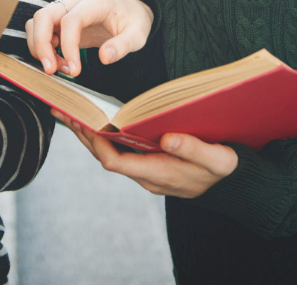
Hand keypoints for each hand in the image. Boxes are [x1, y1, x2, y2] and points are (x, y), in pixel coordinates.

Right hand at [25, 0, 153, 76]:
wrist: (130, 11)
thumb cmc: (133, 21)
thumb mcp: (138, 34)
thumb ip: (123, 45)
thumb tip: (104, 58)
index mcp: (95, 3)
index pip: (71, 20)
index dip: (68, 46)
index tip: (75, 70)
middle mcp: (75, 3)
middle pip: (44, 16)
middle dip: (41, 45)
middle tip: (51, 70)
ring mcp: (65, 10)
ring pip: (37, 22)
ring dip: (40, 47)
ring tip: (59, 67)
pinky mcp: (60, 21)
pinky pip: (41, 31)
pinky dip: (43, 48)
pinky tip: (60, 62)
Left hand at [57, 112, 237, 198]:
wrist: (232, 186)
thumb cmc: (224, 170)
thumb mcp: (217, 159)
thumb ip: (193, 148)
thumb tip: (167, 137)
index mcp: (158, 173)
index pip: (115, 163)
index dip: (97, 144)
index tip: (84, 123)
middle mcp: (147, 176)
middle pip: (105, 158)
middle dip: (84, 135)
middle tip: (64, 111)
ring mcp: (147, 172)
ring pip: (111, 155)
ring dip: (92, 136)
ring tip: (73, 113)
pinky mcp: (151, 165)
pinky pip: (121, 153)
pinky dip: (107, 137)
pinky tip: (100, 122)